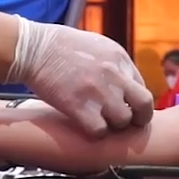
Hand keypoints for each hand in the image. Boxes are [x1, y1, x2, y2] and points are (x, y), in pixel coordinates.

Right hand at [5, 17, 153, 136]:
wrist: (33, 48)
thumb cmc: (61, 46)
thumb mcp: (98, 45)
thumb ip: (114, 64)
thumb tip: (126, 83)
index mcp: (119, 58)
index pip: (142, 87)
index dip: (135, 101)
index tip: (127, 108)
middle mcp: (114, 74)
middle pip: (144, 105)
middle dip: (139, 118)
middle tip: (129, 123)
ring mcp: (98, 91)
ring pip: (123, 121)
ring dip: (114, 126)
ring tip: (103, 122)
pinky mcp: (79, 106)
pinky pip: (99, 131)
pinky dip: (96, 132)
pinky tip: (87, 126)